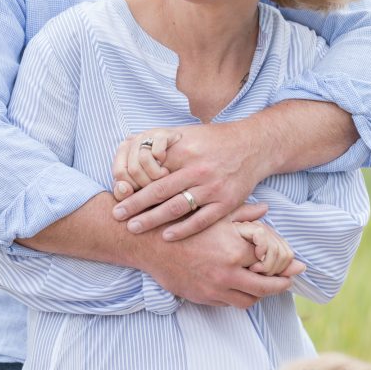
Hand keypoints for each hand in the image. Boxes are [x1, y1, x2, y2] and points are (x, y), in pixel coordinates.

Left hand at [112, 119, 270, 239]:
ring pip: (177, 207)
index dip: (134, 183)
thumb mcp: (188, 133)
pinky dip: (182, 229)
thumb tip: (132, 141)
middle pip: (159, 191)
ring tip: (133, 227)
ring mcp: (213, 188)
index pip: (153, 170)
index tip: (118, 193)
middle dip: (135, 204)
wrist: (253, 145)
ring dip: (152, 219)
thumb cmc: (215, 139)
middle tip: (117, 214)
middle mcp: (198, 169)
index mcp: (186, 152)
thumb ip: (163, 142)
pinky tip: (166, 236)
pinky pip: (201, 220)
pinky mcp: (227, 202)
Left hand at [112, 128, 182, 194]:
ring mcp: (146, 135)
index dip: (132, 185)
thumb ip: (127, 191)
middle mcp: (132, 141)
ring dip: (157, 173)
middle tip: (157, 183)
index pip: (119, 172)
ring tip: (164, 174)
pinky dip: (163, 159)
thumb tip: (123, 189)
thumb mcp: (139, 183)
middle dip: (147, 182)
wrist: (183, 150)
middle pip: (133, 169)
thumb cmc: (158, 172)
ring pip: (144, 160)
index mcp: (123, 152)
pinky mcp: (161, 133)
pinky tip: (166, 160)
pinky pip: (157, 152)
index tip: (144, 190)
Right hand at [141, 203, 294, 308]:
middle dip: (281, 285)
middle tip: (289, 280)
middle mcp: (227, 272)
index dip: (285, 264)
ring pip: (248, 300)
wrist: (149, 241)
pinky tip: (241, 285)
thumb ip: (243, 213)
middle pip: (265, 288)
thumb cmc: (183, 221)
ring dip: (259, 294)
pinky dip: (238, 296)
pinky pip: (228, 303)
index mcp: (234, 249)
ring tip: (265, 284)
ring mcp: (214, 288)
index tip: (296, 264)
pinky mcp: (202, 298)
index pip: (270, 263)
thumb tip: (265, 208)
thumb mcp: (215, 212)